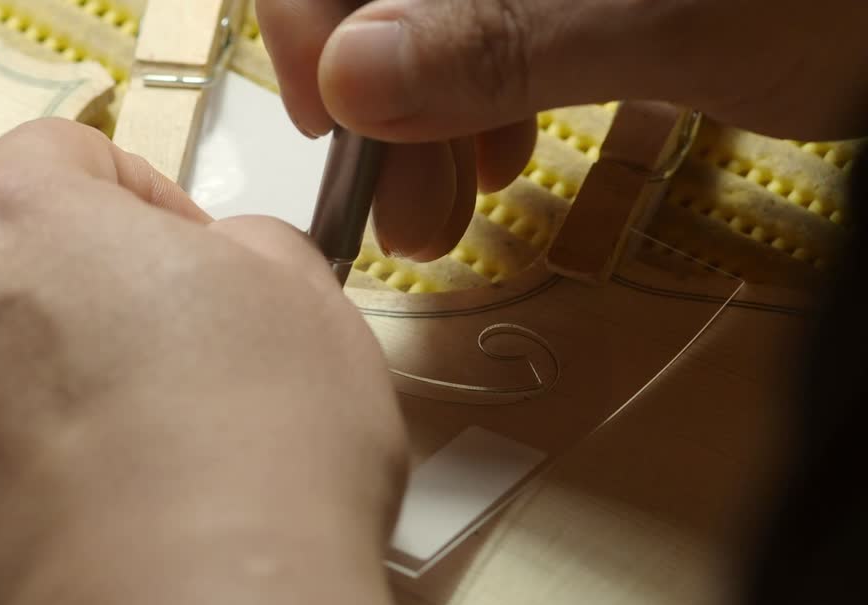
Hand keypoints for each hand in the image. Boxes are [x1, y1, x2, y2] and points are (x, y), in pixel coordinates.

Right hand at [258, 0, 867, 258]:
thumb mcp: (659, 19)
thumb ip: (497, 41)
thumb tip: (350, 79)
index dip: (309, 21)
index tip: (327, 121)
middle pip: (382, 0)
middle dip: (378, 110)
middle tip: (406, 218)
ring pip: (427, 36)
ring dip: (422, 131)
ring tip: (450, 217)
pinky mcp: (565, 6)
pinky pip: (480, 51)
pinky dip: (473, 115)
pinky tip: (498, 164)